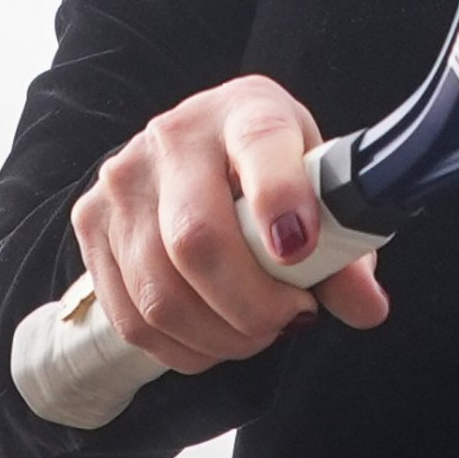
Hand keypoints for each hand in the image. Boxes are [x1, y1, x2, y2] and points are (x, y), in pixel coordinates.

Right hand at [67, 75, 390, 373]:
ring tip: (258, 332)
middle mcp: (174, 136)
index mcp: (247, 110)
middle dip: (253, 305)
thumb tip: (367, 308)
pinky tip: (214, 338)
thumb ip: (347, 249)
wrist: (198, 152)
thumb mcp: (318, 189)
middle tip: (290, 320)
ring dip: (220, 336)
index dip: (279, 198)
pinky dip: (182, 347)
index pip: (259, 145)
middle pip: (198, 240)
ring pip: (161, 292)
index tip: (301, 251)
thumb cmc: (271, 171)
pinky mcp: (91, 223)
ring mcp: (123, 180)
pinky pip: (132, 316)